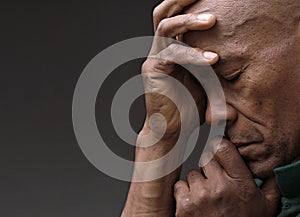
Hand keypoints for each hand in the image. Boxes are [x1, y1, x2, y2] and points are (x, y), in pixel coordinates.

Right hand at [139, 0, 218, 146]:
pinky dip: (192, 54)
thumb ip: (214, 63)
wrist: (171, 130)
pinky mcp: (153, 70)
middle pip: (165, 12)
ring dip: (188, 20)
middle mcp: (162, 49)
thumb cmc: (189, 106)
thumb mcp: (207, 79)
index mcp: (173, 48)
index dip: (190, 4)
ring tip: (211, 20)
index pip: (178, 16)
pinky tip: (212, 59)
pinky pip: (172, 54)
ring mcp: (155, 58)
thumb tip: (235, 51)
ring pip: (166, 26)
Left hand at [174, 138, 280, 216]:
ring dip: (197, 183)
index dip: (218, 146)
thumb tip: (272, 168)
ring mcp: (200, 195)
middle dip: (209, 168)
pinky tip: (195, 203)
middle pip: (206, 159)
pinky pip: (180, 186)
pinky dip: (185, 193)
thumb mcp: (265, 206)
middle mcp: (219, 187)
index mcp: (240, 183)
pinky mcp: (184, 205)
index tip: (217, 148)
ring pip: (192, 173)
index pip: (224, 148)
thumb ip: (271, 185)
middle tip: (215, 182)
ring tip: (207, 197)